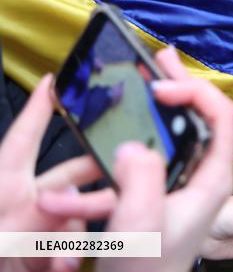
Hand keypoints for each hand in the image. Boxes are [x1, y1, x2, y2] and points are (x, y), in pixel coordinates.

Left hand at [0, 73, 103, 271]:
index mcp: (4, 185)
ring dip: (77, 233)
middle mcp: (22, 202)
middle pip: (69, 174)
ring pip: (78, 212)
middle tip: (122, 177)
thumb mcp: (2, 241)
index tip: (54, 79)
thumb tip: (72, 205)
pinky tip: (61, 268)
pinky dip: (70, 256)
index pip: (24, 138)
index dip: (39, 108)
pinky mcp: (43, 253)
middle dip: (94, 174)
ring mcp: (34, 228)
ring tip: (60, 259)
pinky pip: (72, 244)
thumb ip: (35, 221)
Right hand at [37, 47, 232, 271]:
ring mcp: (185, 182)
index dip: (194, 92)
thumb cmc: (148, 269)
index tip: (160, 89)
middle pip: (203, 116)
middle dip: (181, 84)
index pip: (221, 116)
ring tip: (150, 72)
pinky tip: (130, 119)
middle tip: (161, 58)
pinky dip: (140, 134)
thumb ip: (140, 180)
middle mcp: (204, 175)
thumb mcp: (142, 222)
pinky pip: (157, 153)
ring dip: (163, 102)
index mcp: (213, 178)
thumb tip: (133, 145)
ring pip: (181, 130)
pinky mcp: (165, 190)